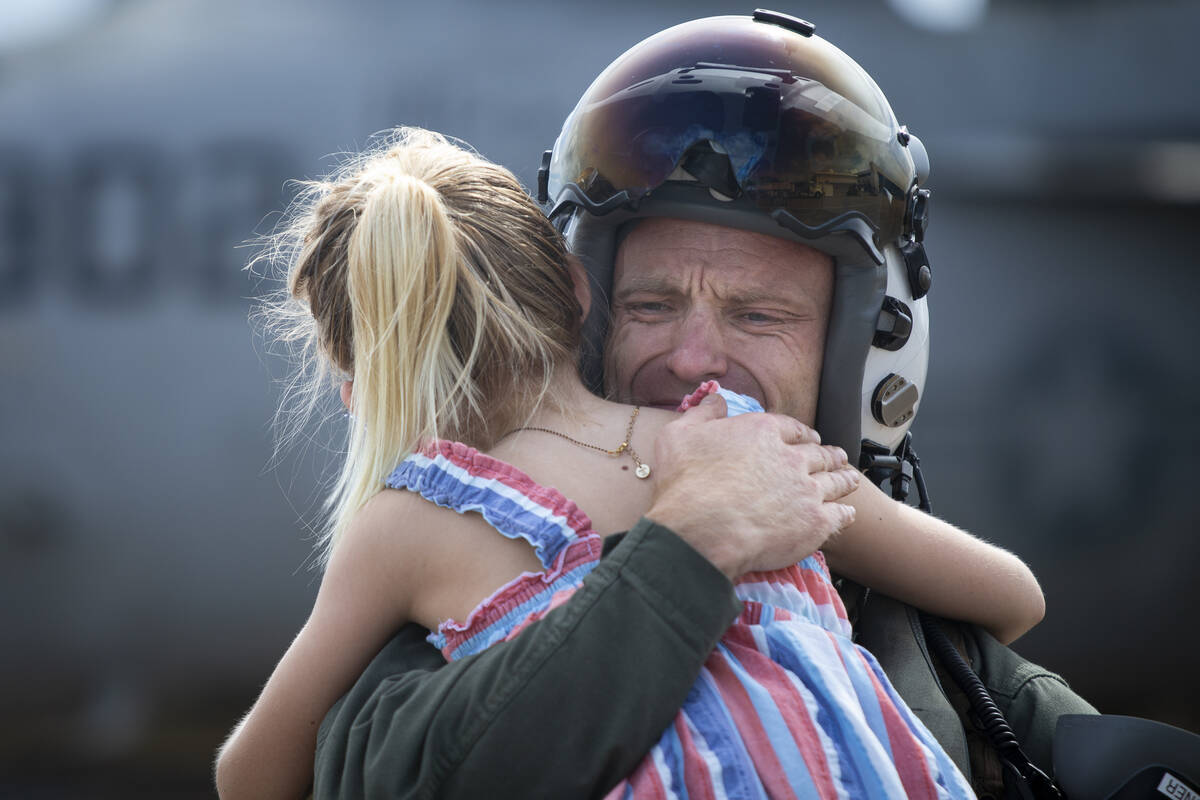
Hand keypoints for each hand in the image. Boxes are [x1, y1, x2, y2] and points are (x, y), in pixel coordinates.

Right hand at [644, 392, 858, 579]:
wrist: (700, 531)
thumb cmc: (685, 484)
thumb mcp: (679, 434)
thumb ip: (702, 413)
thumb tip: (714, 398)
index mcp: (762, 432)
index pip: (791, 428)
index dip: (801, 434)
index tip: (808, 438)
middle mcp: (791, 457)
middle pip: (818, 454)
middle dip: (829, 454)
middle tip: (836, 456)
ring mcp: (807, 490)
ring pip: (834, 481)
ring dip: (844, 478)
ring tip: (850, 478)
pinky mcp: (815, 522)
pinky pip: (840, 515)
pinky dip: (846, 512)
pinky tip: (848, 512)